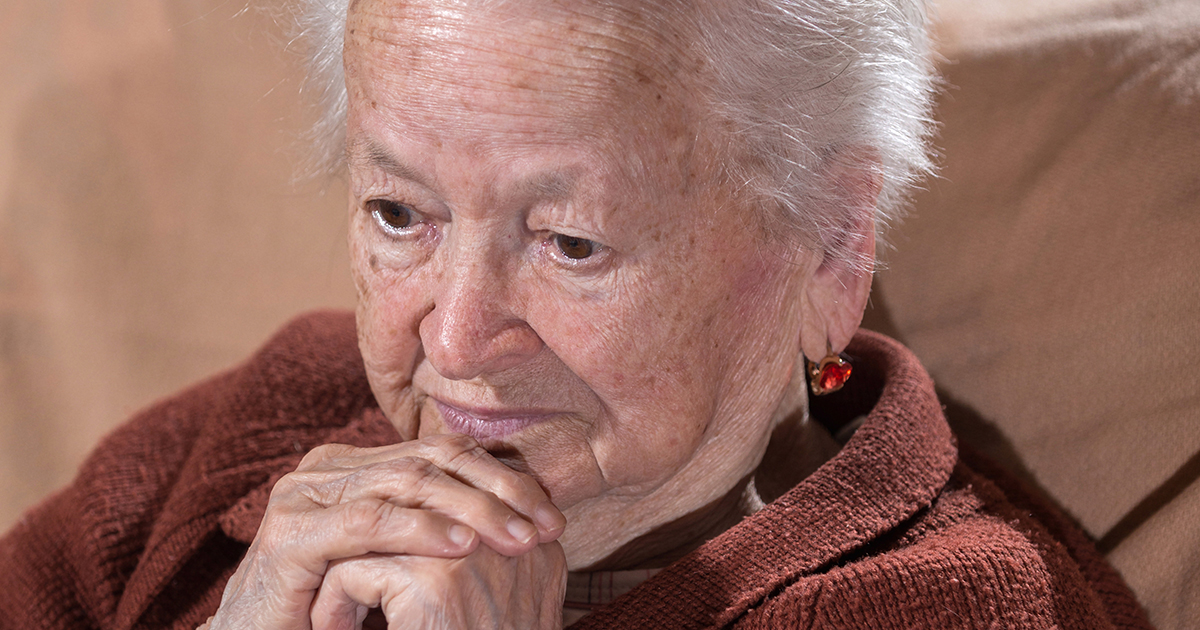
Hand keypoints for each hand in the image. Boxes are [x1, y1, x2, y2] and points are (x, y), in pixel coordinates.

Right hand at [207, 434, 566, 628]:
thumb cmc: (339, 613)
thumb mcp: (401, 561)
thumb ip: (443, 527)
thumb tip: (522, 513)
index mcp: (358, 466)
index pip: (444, 453)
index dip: (504, 478)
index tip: (553, 515)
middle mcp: (329, 468)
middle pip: (430, 462)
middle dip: (497, 492)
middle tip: (545, 525)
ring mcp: (304, 495)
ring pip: (404, 484)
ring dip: (470, 509)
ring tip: (515, 537)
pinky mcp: (289, 534)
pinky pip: (367, 522)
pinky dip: (419, 530)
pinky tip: (459, 547)